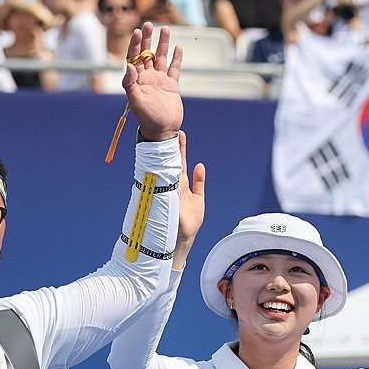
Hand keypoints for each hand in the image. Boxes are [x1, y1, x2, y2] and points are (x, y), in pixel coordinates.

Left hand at [123, 22, 182, 139]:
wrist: (162, 130)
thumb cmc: (146, 117)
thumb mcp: (135, 100)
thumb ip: (130, 83)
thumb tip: (130, 66)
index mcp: (137, 79)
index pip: (134, 57)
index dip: (136, 44)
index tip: (138, 32)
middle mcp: (147, 77)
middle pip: (146, 53)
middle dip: (147, 39)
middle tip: (149, 24)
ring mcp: (160, 80)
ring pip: (161, 57)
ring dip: (162, 44)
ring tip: (165, 29)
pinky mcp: (172, 85)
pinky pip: (174, 69)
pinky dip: (176, 58)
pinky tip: (178, 47)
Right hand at [174, 130, 204, 265]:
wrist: (183, 238)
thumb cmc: (190, 221)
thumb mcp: (198, 199)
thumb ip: (199, 182)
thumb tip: (200, 165)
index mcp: (181, 184)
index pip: (181, 162)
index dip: (181, 149)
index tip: (180, 134)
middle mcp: (174, 185)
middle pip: (173, 162)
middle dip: (172, 146)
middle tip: (171, 129)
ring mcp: (170, 191)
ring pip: (169, 169)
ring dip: (169, 155)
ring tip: (168, 138)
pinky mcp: (168, 199)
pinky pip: (167, 184)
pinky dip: (168, 174)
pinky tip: (175, 161)